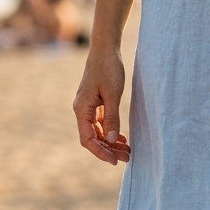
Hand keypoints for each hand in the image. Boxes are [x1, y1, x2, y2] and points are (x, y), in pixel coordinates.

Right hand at [73, 47, 130, 165]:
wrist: (105, 49)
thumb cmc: (109, 69)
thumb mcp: (113, 94)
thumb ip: (112, 117)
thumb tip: (111, 140)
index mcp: (82, 109)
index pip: (87, 139)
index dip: (100, 152)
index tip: (115, 160)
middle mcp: (82, 110)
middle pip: (92, 138)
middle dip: (108, 150)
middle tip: (127, 158)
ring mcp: (88, 107)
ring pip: (97, 132)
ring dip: (110, 142)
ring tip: (127, 151)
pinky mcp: (95, 103)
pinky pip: (100, 123)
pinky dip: (110, 132)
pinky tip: (121, 137)